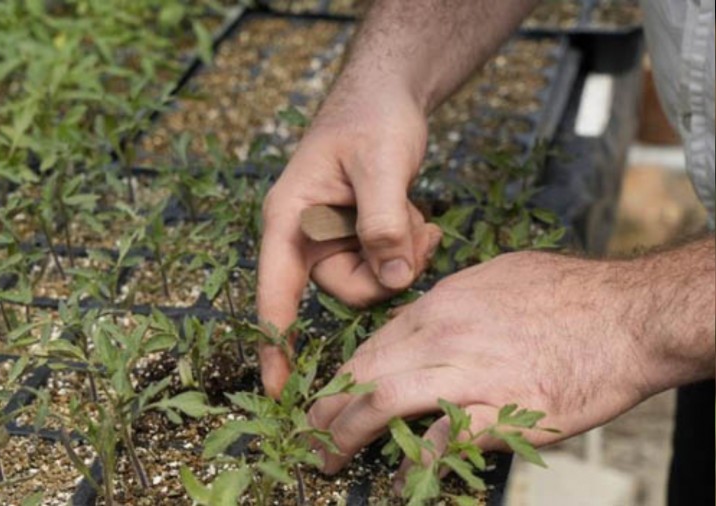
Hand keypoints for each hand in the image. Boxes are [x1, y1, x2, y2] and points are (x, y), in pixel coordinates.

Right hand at [257, 84, 442, 397]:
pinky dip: (410, 245)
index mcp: (288, 219)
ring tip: (418, 212)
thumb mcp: (380, 165)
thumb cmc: (371, 118)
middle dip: (387, 270)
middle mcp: (305, 235)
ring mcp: (332, 238)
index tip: (278, 393)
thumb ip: (384, 222)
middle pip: (345, 289)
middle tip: (417, 230)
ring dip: (404, 252)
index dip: (275, 344)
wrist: (386, 95)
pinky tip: (422, 216)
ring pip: (373, 279)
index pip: (275, 294)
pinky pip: (387, 263)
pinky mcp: (357, 237)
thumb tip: (396, 278)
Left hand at [307, 251, 676, 477]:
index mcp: (439, 306)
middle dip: (326, 411)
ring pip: (382, 402)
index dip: (342, 380)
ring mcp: (469, 372)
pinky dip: (414, 460)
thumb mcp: (496, 278)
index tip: (329, 401)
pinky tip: (402, 476)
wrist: (629, 315)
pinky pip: (441, 439)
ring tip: (328, 459)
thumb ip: (454, 306)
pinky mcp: (503, 411)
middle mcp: (443, 336)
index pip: (370, 347)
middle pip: (362, 374)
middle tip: (310, 436)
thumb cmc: (570, 294)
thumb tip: (427, 330)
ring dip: (346, 435)